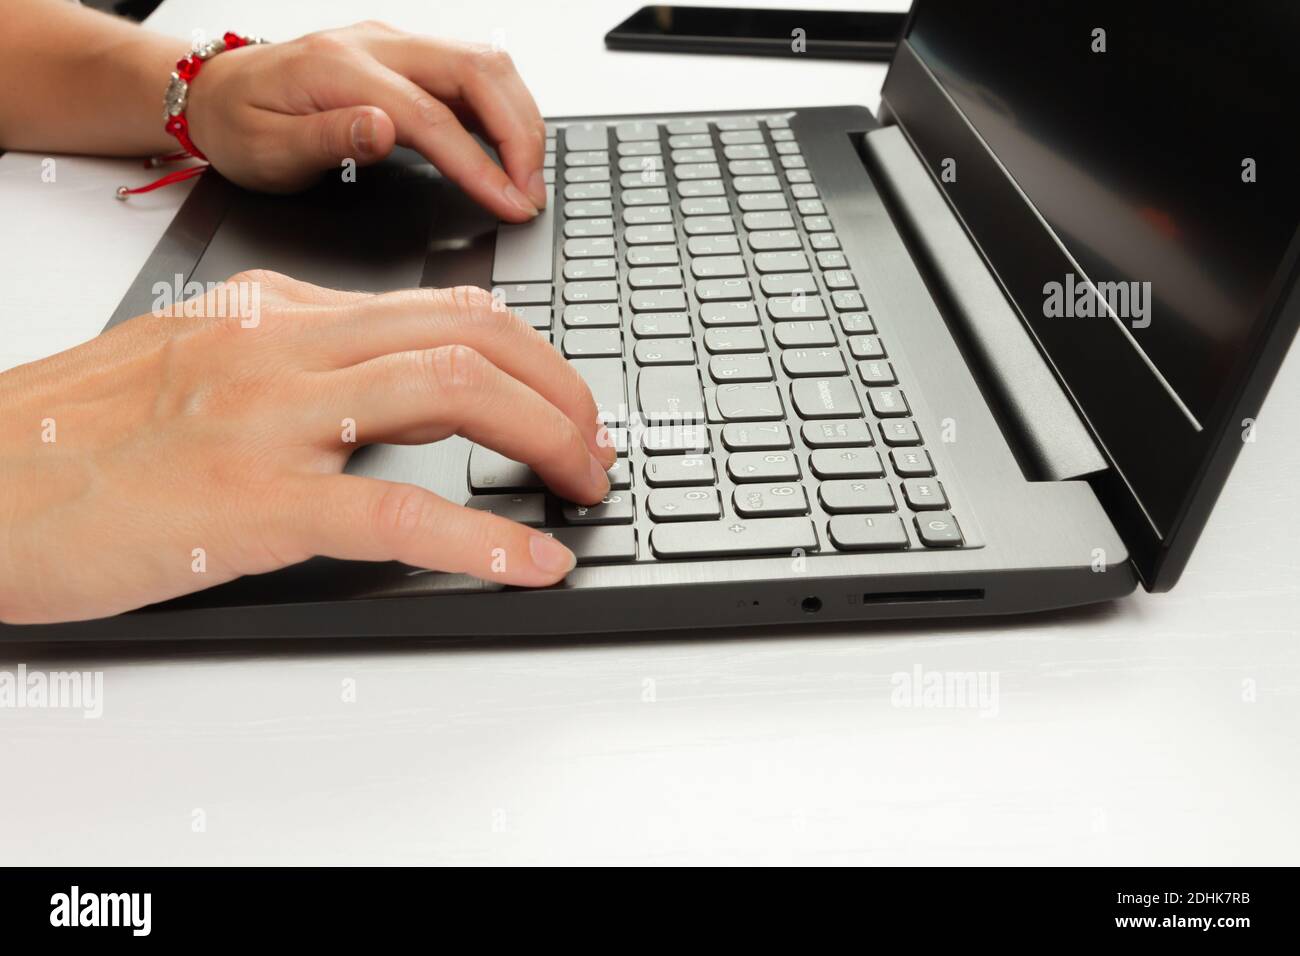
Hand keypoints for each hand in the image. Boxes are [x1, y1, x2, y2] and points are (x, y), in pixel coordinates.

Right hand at [0, 273, 614, 624]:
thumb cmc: (71, 438)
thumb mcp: (191, 367)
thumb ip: (290, 366)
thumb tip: (384, 389)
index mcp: (272, 313)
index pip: (439, 307)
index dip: (528, 354)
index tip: (562, 399)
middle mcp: (280, 345)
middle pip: (468, 334)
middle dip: (559, 390)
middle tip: (592, 446)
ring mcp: (268, 417)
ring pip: (451, 388)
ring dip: (544, 436)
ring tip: (580, 486)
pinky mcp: (250, 501)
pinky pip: (396, 509)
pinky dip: (483, 538)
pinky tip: (529, 561)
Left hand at [184, 21, 547, 219]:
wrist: (218, 92)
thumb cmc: (239, 126)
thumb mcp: (266, 149)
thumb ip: (326, 140)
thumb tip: (383, 130)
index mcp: (340, 68)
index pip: (432, 116)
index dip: (479, 165)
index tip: (510, 203)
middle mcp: (376, 44)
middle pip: (478, 71)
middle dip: (520, 134)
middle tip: (532, 194)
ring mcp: (397, 46)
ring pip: (487, 65)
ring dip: (520, 119)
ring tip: (528, 178)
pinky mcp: (410, 59)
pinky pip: (475, 74)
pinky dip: (504, 112)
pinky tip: (509, 152)